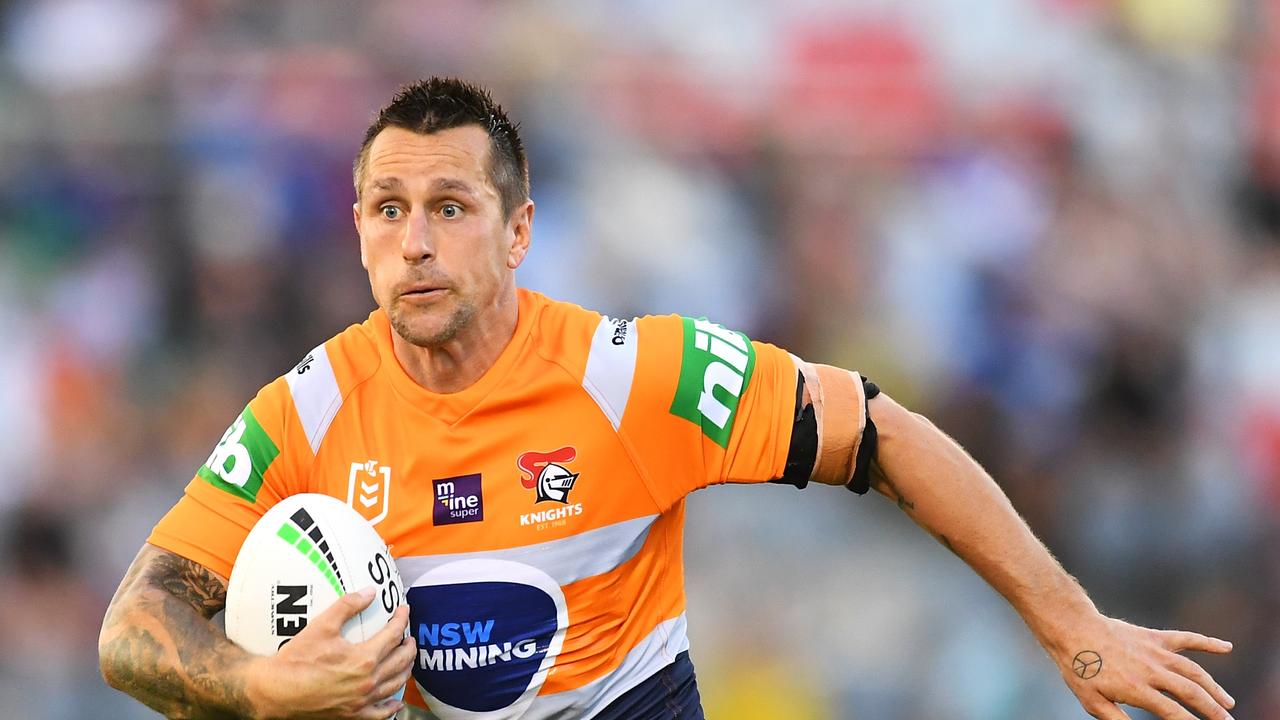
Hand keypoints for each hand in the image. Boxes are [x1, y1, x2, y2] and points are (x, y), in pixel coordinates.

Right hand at [247, 587, 415, 719]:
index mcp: (365, 658)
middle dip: (408, 646)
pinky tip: (395, 702)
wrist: (276, 691)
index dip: (401, 620)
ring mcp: (362, 701)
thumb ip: (348, 605)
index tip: (404, 610)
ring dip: (405, 670)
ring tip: (405, 660)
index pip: (393, 635)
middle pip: (400, 661)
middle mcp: (368, 682)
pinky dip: (391, 707)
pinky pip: (380, 713)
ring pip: (395, 685)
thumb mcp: (322, 625)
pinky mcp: (352, 715)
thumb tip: (370, 591)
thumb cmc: (297, 659)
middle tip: (408, 636)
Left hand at [1055, 616, 1233, 719]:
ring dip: (1214, 687)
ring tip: (1227, 703)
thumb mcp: (1092, 701)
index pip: (1174, 713)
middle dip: (1213, 711)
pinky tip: (1226, 647)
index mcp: (1138, 688)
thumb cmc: (1080, 667)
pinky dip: (1207, 643)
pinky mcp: (1154, 636)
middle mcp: (1152, 670)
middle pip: (1192, 693)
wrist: (1073, 628)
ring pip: (1194, 671)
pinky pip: (1186, 638)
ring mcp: (1156, 651)